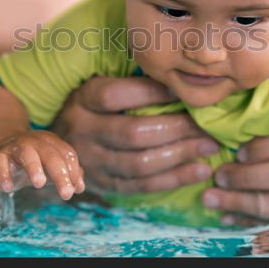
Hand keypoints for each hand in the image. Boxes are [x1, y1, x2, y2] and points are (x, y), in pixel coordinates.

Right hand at [0, 130, 84, 200]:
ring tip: (39, 184)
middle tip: (66, 195)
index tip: (75, 189)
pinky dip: (4, 174)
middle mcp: (34, 141)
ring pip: (26, 153)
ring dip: (34, 167)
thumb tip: (79, 188)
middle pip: (50, 155)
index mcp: (50, 142)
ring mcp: (15, 147)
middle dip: (60, 174)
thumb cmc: (31, 161)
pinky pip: (0, 163)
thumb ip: (67, 174)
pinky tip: (9, 188)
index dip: (73, 171)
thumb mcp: (50, 167)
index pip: (67, 153)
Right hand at [53, 76, 219, 193]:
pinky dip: (174, 179)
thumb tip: (181, 81)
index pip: (116, 95)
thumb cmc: (93, 107)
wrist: (58, 146)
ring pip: (139, 164)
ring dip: (180, 156)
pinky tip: (199, 171)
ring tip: (210, 146)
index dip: (152, 93)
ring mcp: (90, 162)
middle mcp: (82, 131)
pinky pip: (141, 186)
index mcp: (82, 99)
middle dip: (176, 129)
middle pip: (132, 133)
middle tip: (207, 126)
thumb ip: (132, 83)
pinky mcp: (102, 184)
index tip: (184, 91)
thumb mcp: (100, 85)